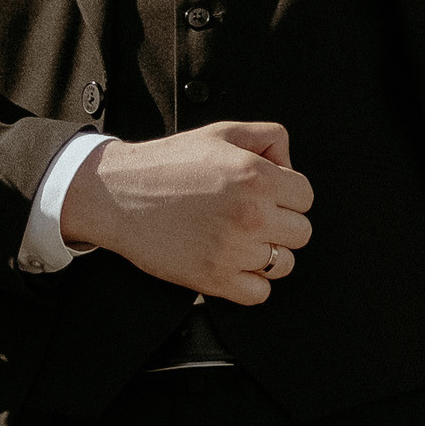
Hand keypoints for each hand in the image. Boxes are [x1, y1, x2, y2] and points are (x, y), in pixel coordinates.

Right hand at [56, 122, 312, 303]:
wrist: (118, 194)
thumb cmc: (165, 165)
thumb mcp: (220, 132)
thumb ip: (267, 137)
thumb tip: (289, 164)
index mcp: (256, 177)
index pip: (306, 196)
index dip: (286, 193)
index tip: (265, 194)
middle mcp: (251, 215)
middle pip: (301, 232)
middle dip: (279, 222)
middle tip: (249, 214)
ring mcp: (234, 250)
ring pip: (283, 263)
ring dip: (266, 252)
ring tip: (237, 237)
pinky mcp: (216, 279)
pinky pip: (261, 292)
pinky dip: (250, 282)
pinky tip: (231, 259)